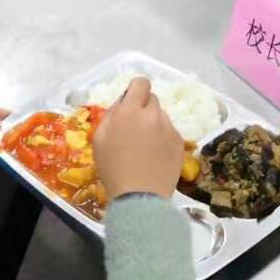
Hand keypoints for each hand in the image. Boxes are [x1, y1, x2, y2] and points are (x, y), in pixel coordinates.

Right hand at [93, 78, 183, 199]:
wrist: (139, 196)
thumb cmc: (113, 169)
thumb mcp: (99, 139)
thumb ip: (111, 115)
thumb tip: (122, 103)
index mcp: (129, 111)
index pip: (141, 83)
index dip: (136, 90)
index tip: (132, 101)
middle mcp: (152, 114)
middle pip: (152, 99)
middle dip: (144, 109)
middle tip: (136, 128)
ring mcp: (169, 128)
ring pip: (162, 116)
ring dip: (154, 124)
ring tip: (146, 147)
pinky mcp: (179, 142)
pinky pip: (170, 132)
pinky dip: (163, 138)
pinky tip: (155, 156)